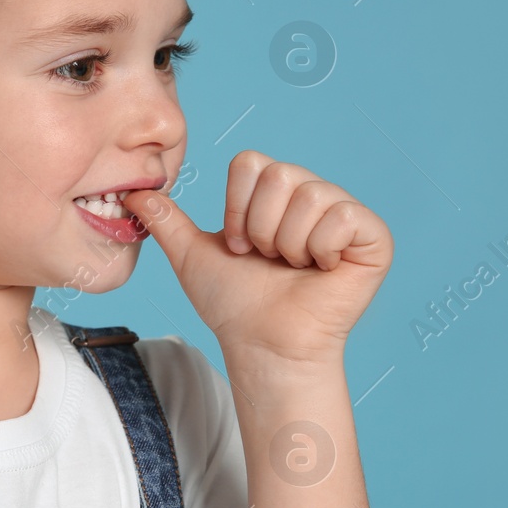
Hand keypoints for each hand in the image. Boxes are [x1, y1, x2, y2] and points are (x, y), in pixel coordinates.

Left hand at [121, 150, 392, 364]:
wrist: (264, 345)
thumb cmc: (235, 304)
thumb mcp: (194, 256)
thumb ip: (166, 221)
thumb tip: (133, 193)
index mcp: (276, 191)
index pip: (250, 162)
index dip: (237, 209)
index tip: (239, 245)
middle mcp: (313, 193)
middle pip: (280, 175)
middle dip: (261, 229)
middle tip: (269, 259)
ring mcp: (346, 213)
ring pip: (309, 196)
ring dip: (289, 244)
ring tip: (294, 268)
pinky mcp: (374, 237)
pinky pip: (344, 216)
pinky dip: (322, 250)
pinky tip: (322, 271)